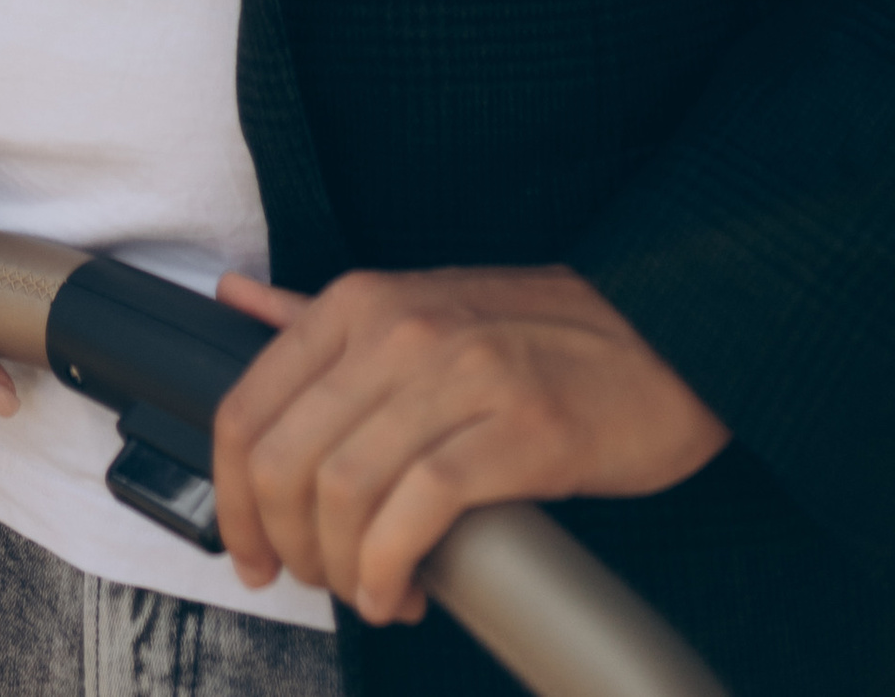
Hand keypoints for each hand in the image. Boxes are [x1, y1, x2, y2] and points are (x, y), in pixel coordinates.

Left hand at [210, 264, 727, 624]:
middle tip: (311, 581)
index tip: (250, 552)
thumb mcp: (417, 305)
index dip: (232, 501)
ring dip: (340, 570)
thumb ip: (322, 314)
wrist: (663, 338)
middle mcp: (398, 328)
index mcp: (360, 302)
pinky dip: (390, 570)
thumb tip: (238, 302)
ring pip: (343, 491)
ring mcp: (459, 376)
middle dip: (283, 546)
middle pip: (284, 461)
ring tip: (370, 591)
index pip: (245, 407)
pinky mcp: (518, 431)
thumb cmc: (536, 335)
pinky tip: (401, 593)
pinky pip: (418, 511)